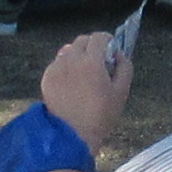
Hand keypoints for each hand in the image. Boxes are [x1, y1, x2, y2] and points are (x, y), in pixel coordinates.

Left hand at [38, 27, 132, 143]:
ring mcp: (57, 68)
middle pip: (82, 41)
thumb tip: (118, 54)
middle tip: (99, 61)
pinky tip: (72, 83)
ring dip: (78, 55)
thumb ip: (124, 67)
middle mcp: (71, 60)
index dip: (108, 40)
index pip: (99, 37)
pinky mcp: (47, 77)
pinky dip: (66, 66)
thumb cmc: (101, 115)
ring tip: (84, 72)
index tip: (111, 49)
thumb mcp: (122, 92)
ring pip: (68, 50)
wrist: (72, 135)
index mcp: (92, 62)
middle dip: (92, 46)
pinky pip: (58, 63)